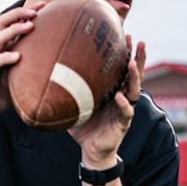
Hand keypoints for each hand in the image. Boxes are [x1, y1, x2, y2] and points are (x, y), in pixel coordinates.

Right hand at [0, 2, 43, 120]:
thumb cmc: (0, 91)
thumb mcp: (19, 77)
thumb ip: (32, 70)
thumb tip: (59, 71)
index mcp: (4, 47)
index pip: (13, 23)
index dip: (27, 12)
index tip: (44, 5)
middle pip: (4, 22)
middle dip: (20, 13)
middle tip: (36, 11)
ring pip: (0, 37)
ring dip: (15, 29)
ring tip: (30, 25)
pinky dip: (6, 57)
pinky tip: (17, 57)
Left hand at [70, 37, 146, 166]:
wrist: (91, 151)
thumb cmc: (85, 126)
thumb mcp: (77, 103)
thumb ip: (68, 88)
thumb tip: (47, 70)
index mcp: (113, 90)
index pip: (123, 67)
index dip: (126, 51)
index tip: (127, 34)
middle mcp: (122, 97)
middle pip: (134, 74)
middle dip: (138, 57)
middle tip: (139, 40)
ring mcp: (125, 110)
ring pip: (133, 90)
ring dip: (133, 76)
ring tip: (131, 63)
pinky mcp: (123, 124)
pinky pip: (126, 112)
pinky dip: (123, 104)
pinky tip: (119, 96)